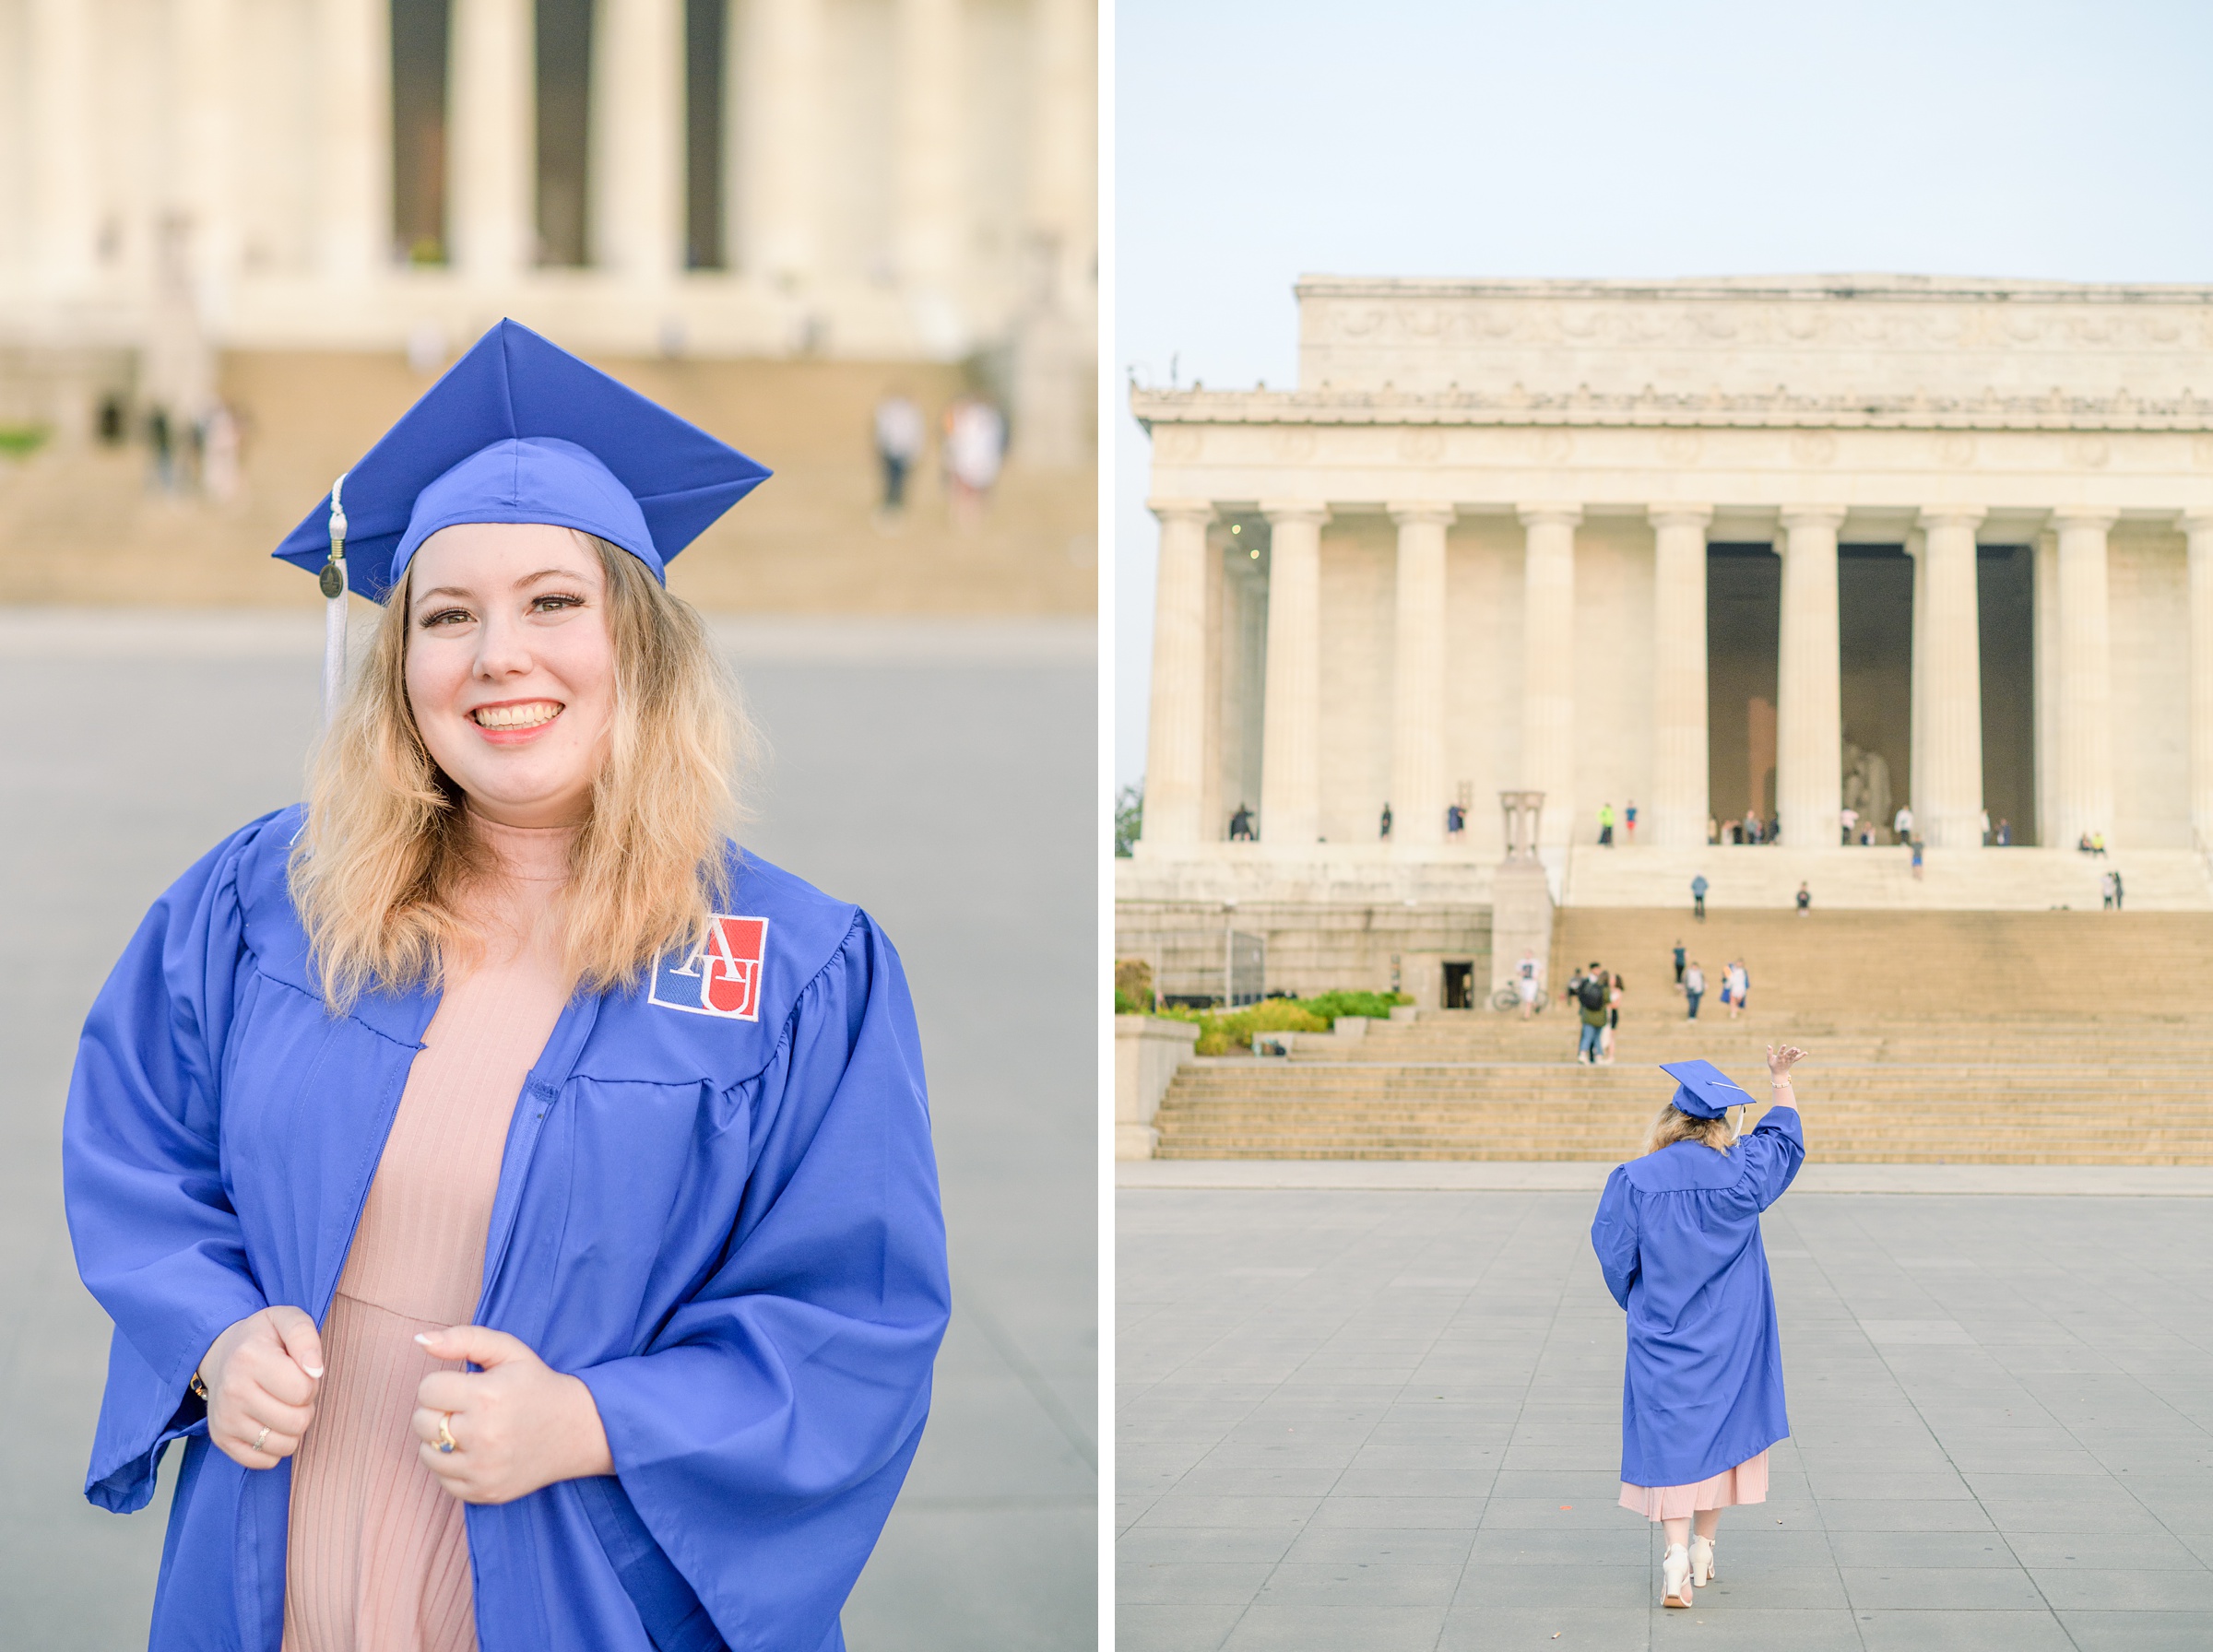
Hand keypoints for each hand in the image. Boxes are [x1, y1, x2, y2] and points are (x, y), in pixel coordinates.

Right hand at [198, 1306, 322, 1469]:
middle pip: (297, 1422)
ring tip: (280, 1404)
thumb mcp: (287, 1320)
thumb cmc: (263, 1338)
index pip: (304, 1390)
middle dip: (305, 1406)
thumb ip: (306, 1337)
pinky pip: (264, 1461)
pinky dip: (275, 1446)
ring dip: (292, 1427)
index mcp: (249, 1358)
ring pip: (285, 1445)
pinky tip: (268, 1423)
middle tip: (291, 1390)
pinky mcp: (221, 1439)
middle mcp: (232, 1391)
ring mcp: (224, 1419)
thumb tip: (315, 1370)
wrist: (222, 1353)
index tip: (298, 1370)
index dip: (311, 1381)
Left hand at [411, 1325, 612, 1504]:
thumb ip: (464, 1338)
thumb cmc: (536, 1385)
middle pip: (422, 1421)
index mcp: (487, 1396)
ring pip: (427, 1452)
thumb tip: (420, 1340)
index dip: (442, 1383)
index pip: (428, 1389)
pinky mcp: (484, 1492)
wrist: (576, 1429)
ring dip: (440, 1439)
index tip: (463, 1385)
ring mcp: (483, 1469)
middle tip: (466, 1407)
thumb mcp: (509, 1350)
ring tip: (469, 1428)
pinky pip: (441, 1479)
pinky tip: (475, 1451)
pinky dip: (451, 1464)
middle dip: (438, 1410)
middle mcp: (483, 1435)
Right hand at [1767, 1043, 1806, 1078]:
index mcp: (1779, 1059)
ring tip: (1798, 1049)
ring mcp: (1789, 1061)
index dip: (1782, 1049)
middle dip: (1791, 1051)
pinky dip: (1802, 1055)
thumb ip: (1769, 1053)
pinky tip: (1806, 1053)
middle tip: (1794, 1048)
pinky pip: (1798, 1058)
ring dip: (1796, 1053)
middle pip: (1788, 1055)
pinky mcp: (1793, 1061)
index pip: (1780, 1053)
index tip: (1784, 1045)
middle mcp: (1785, 1060)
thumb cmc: (1773, 1065)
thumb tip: (1768, 1045)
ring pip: (1793, 1056)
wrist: (1779, 1074)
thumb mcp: (1769, 1060)